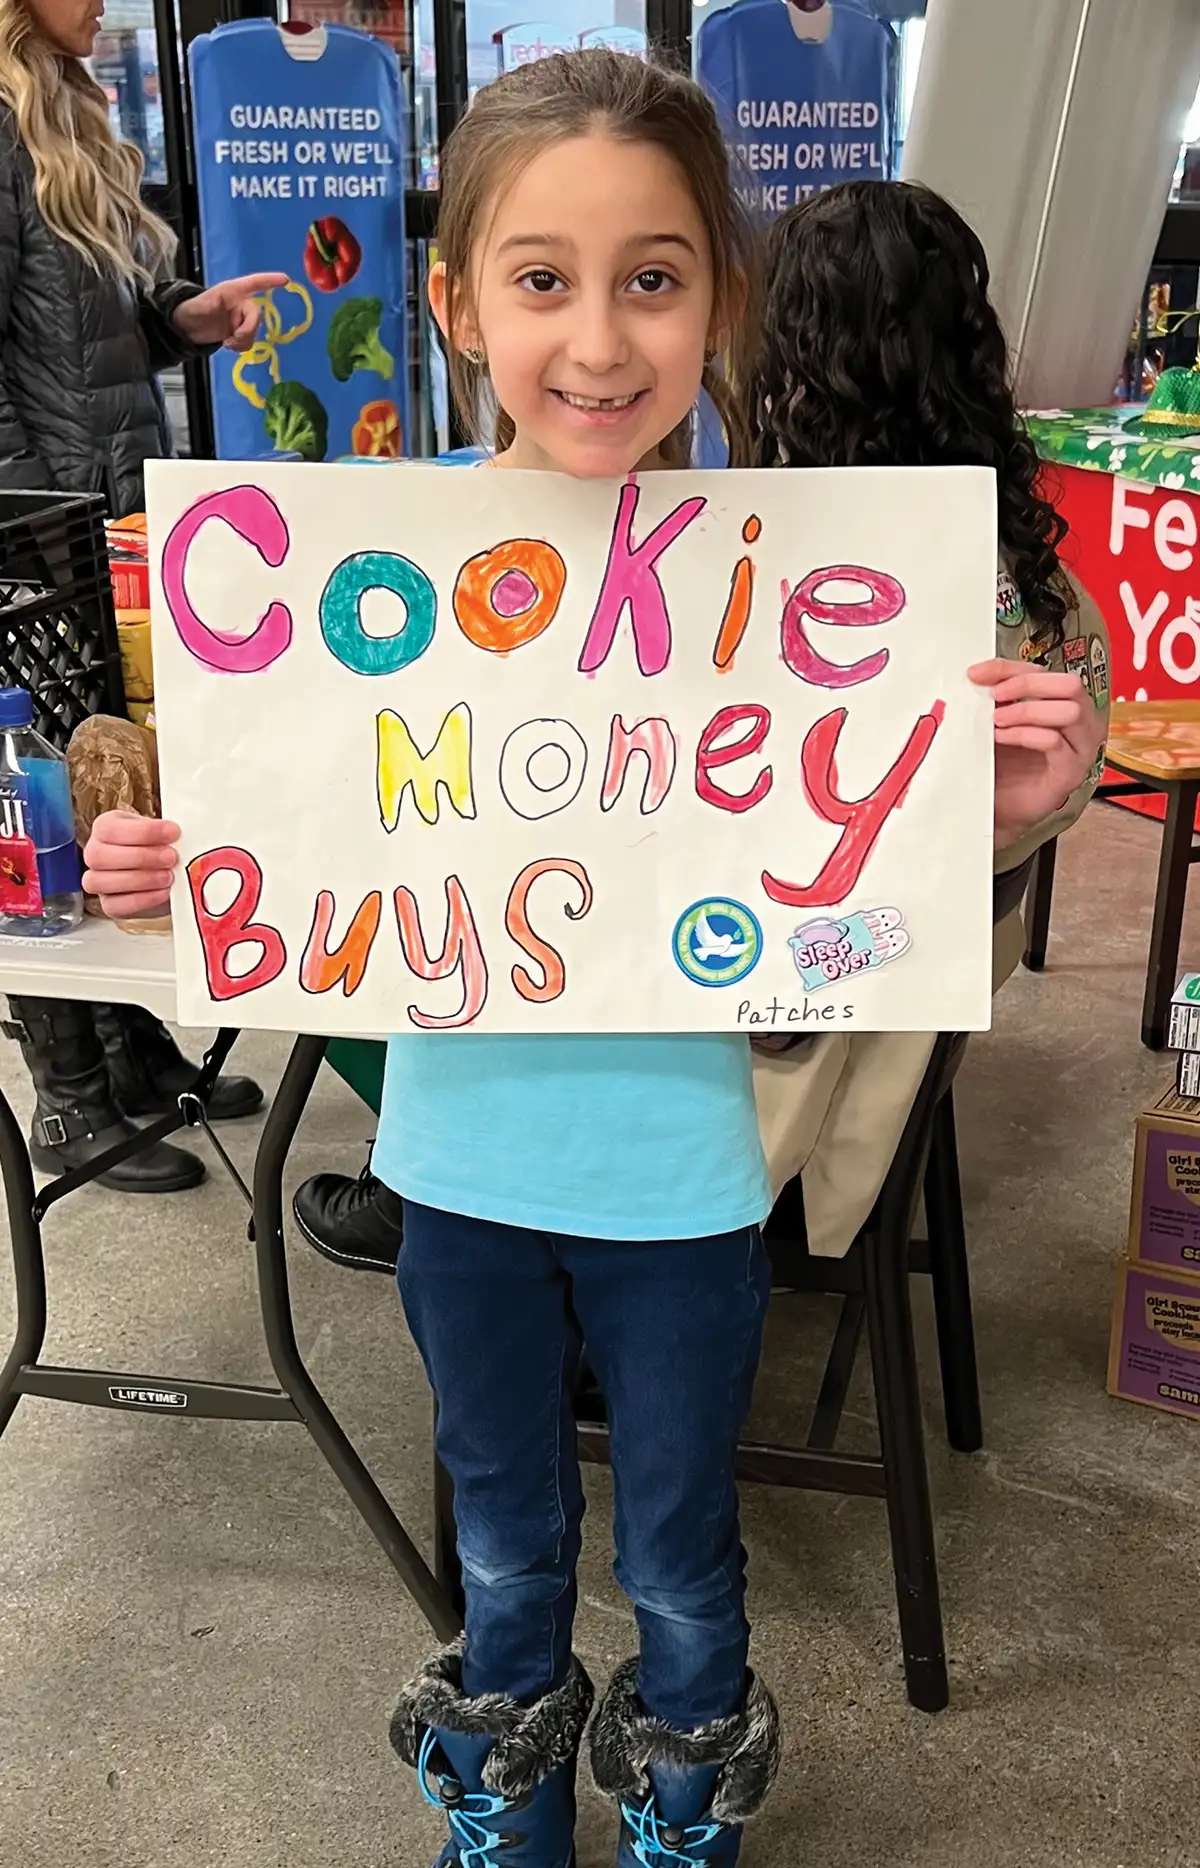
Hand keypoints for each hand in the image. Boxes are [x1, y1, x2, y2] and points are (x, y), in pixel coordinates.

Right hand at [82, 812, 179, 918]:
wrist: (167, 873)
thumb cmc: (161, 847)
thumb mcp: (163, 832)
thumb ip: (167, 832)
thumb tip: (181, 835)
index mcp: (105, 828)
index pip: (111, 829)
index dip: (144, 831)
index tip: (172, 832)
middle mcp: (95, 853)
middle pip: (100, 856)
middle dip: (141, 857)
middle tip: (171, 857)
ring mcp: (97, 881)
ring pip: (102, 882)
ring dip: (141, 879)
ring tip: (168, 876)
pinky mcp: (109, 904)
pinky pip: (116, 905)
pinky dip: (143, 900)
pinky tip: (163, 892)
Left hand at [171, 273, 287, 350]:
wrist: (187, 327)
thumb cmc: (192, 310)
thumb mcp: (198, 306)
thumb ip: (209, 305)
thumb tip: (218, 303)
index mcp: (233, 291)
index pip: (254, 283)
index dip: (270, 280)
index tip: (286, 280)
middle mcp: (241, 304)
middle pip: (256, 316)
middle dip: (247, 330)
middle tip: (233, 340)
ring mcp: (242, 319)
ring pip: (254, 331)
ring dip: (243, 341)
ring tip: (227, 344)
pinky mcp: (240, 333)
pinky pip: (250, 341)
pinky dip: (241, 347)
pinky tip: (229, 346)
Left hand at [969, 659, 1104, 849]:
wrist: (998, 806)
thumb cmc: (1003, 763)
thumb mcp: (998, 721)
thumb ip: (997, 697)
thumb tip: (979, 674)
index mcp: (1064, 703)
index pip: (1046, 670)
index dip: (1010, 668)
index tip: (977, 673)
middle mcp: (1081, 722)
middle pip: (1070, 684)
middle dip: (1028, 684)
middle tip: (995, 695)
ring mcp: (1081, 748)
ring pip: (1069, 711)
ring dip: (1027, 710)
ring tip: (996, 720)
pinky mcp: (1071, 772)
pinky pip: (1054, 742)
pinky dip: (1025, 734)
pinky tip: (1001, 737)